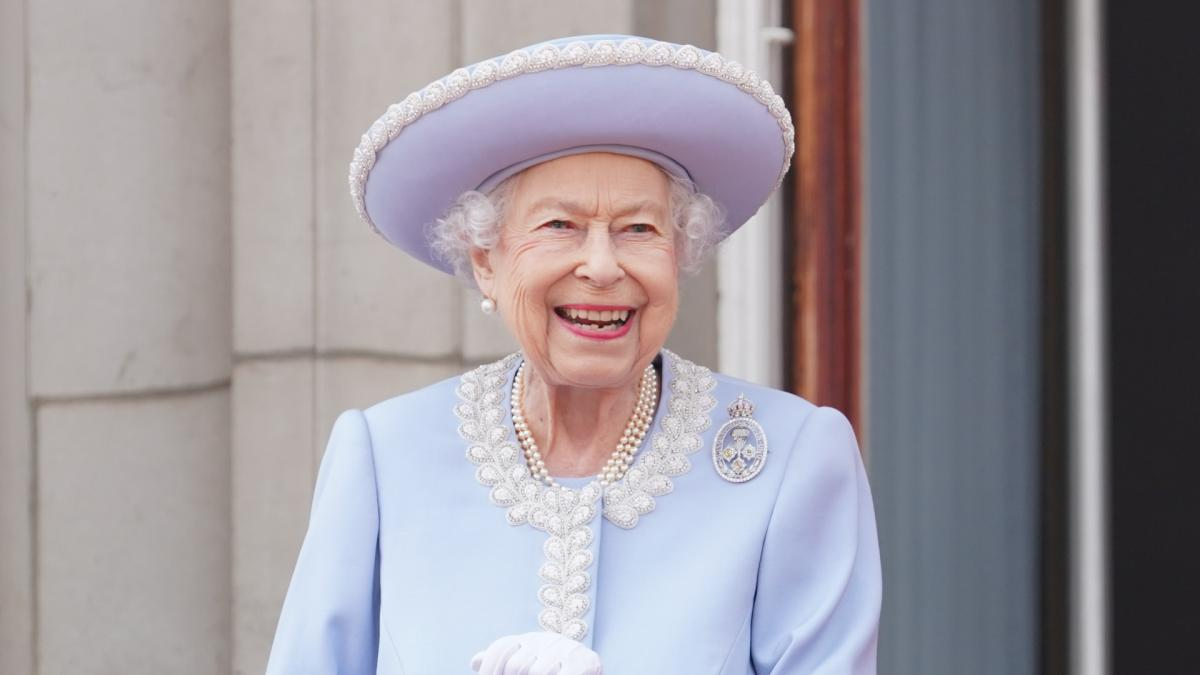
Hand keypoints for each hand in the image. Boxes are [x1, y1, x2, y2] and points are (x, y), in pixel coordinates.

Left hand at [470, 631, 601, 674]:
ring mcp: (565, 649)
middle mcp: (545, 640)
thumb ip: (504, 660)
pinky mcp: (584, 662)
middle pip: (516, 665)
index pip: (501, 649)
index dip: (489, 669)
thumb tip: (474, 662)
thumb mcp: (528, 661)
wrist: (590, 665)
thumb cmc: (554, 668)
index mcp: (528, 640)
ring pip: (538, 672)